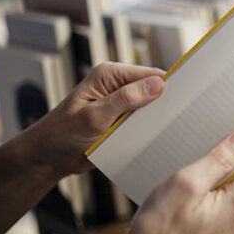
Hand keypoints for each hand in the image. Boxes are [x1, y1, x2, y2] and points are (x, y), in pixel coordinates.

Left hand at [18, 62, 165, 180]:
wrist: (47, 159)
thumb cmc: (61, 134)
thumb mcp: (95, 116)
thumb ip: (126, 99)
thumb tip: (157, 85)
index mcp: (109, 75)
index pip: (149, 74)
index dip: (168, 86)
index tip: (186, 99)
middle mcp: (116, 86)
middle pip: (153, 91)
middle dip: (164, 105)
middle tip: (179, 120)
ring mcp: (119, 105)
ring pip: (150, 110)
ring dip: (156, 121)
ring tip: (170, 132)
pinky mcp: (120, 122)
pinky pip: (143, 125)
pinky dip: (149, 132)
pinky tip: (156, 141)